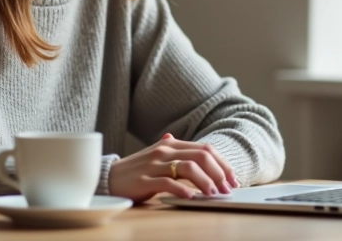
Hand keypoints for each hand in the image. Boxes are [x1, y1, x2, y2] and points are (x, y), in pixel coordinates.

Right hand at [108, 134, 240, 201]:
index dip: (222, 164)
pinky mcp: (145, 180)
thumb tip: (191, 146)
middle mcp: (164, 151)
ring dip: (206, 181)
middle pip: (201, 156)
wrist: (108, 177)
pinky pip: (168, 183)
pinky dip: (183, 190)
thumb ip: (174, 151)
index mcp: (170, 143)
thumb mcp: (157, 156)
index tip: (232, 179)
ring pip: (188, 168)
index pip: (205, 149)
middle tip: (228, 189)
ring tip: (214, 194)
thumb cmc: (137, 170)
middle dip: (219, 173)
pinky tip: (192, 197)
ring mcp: (154, 165)